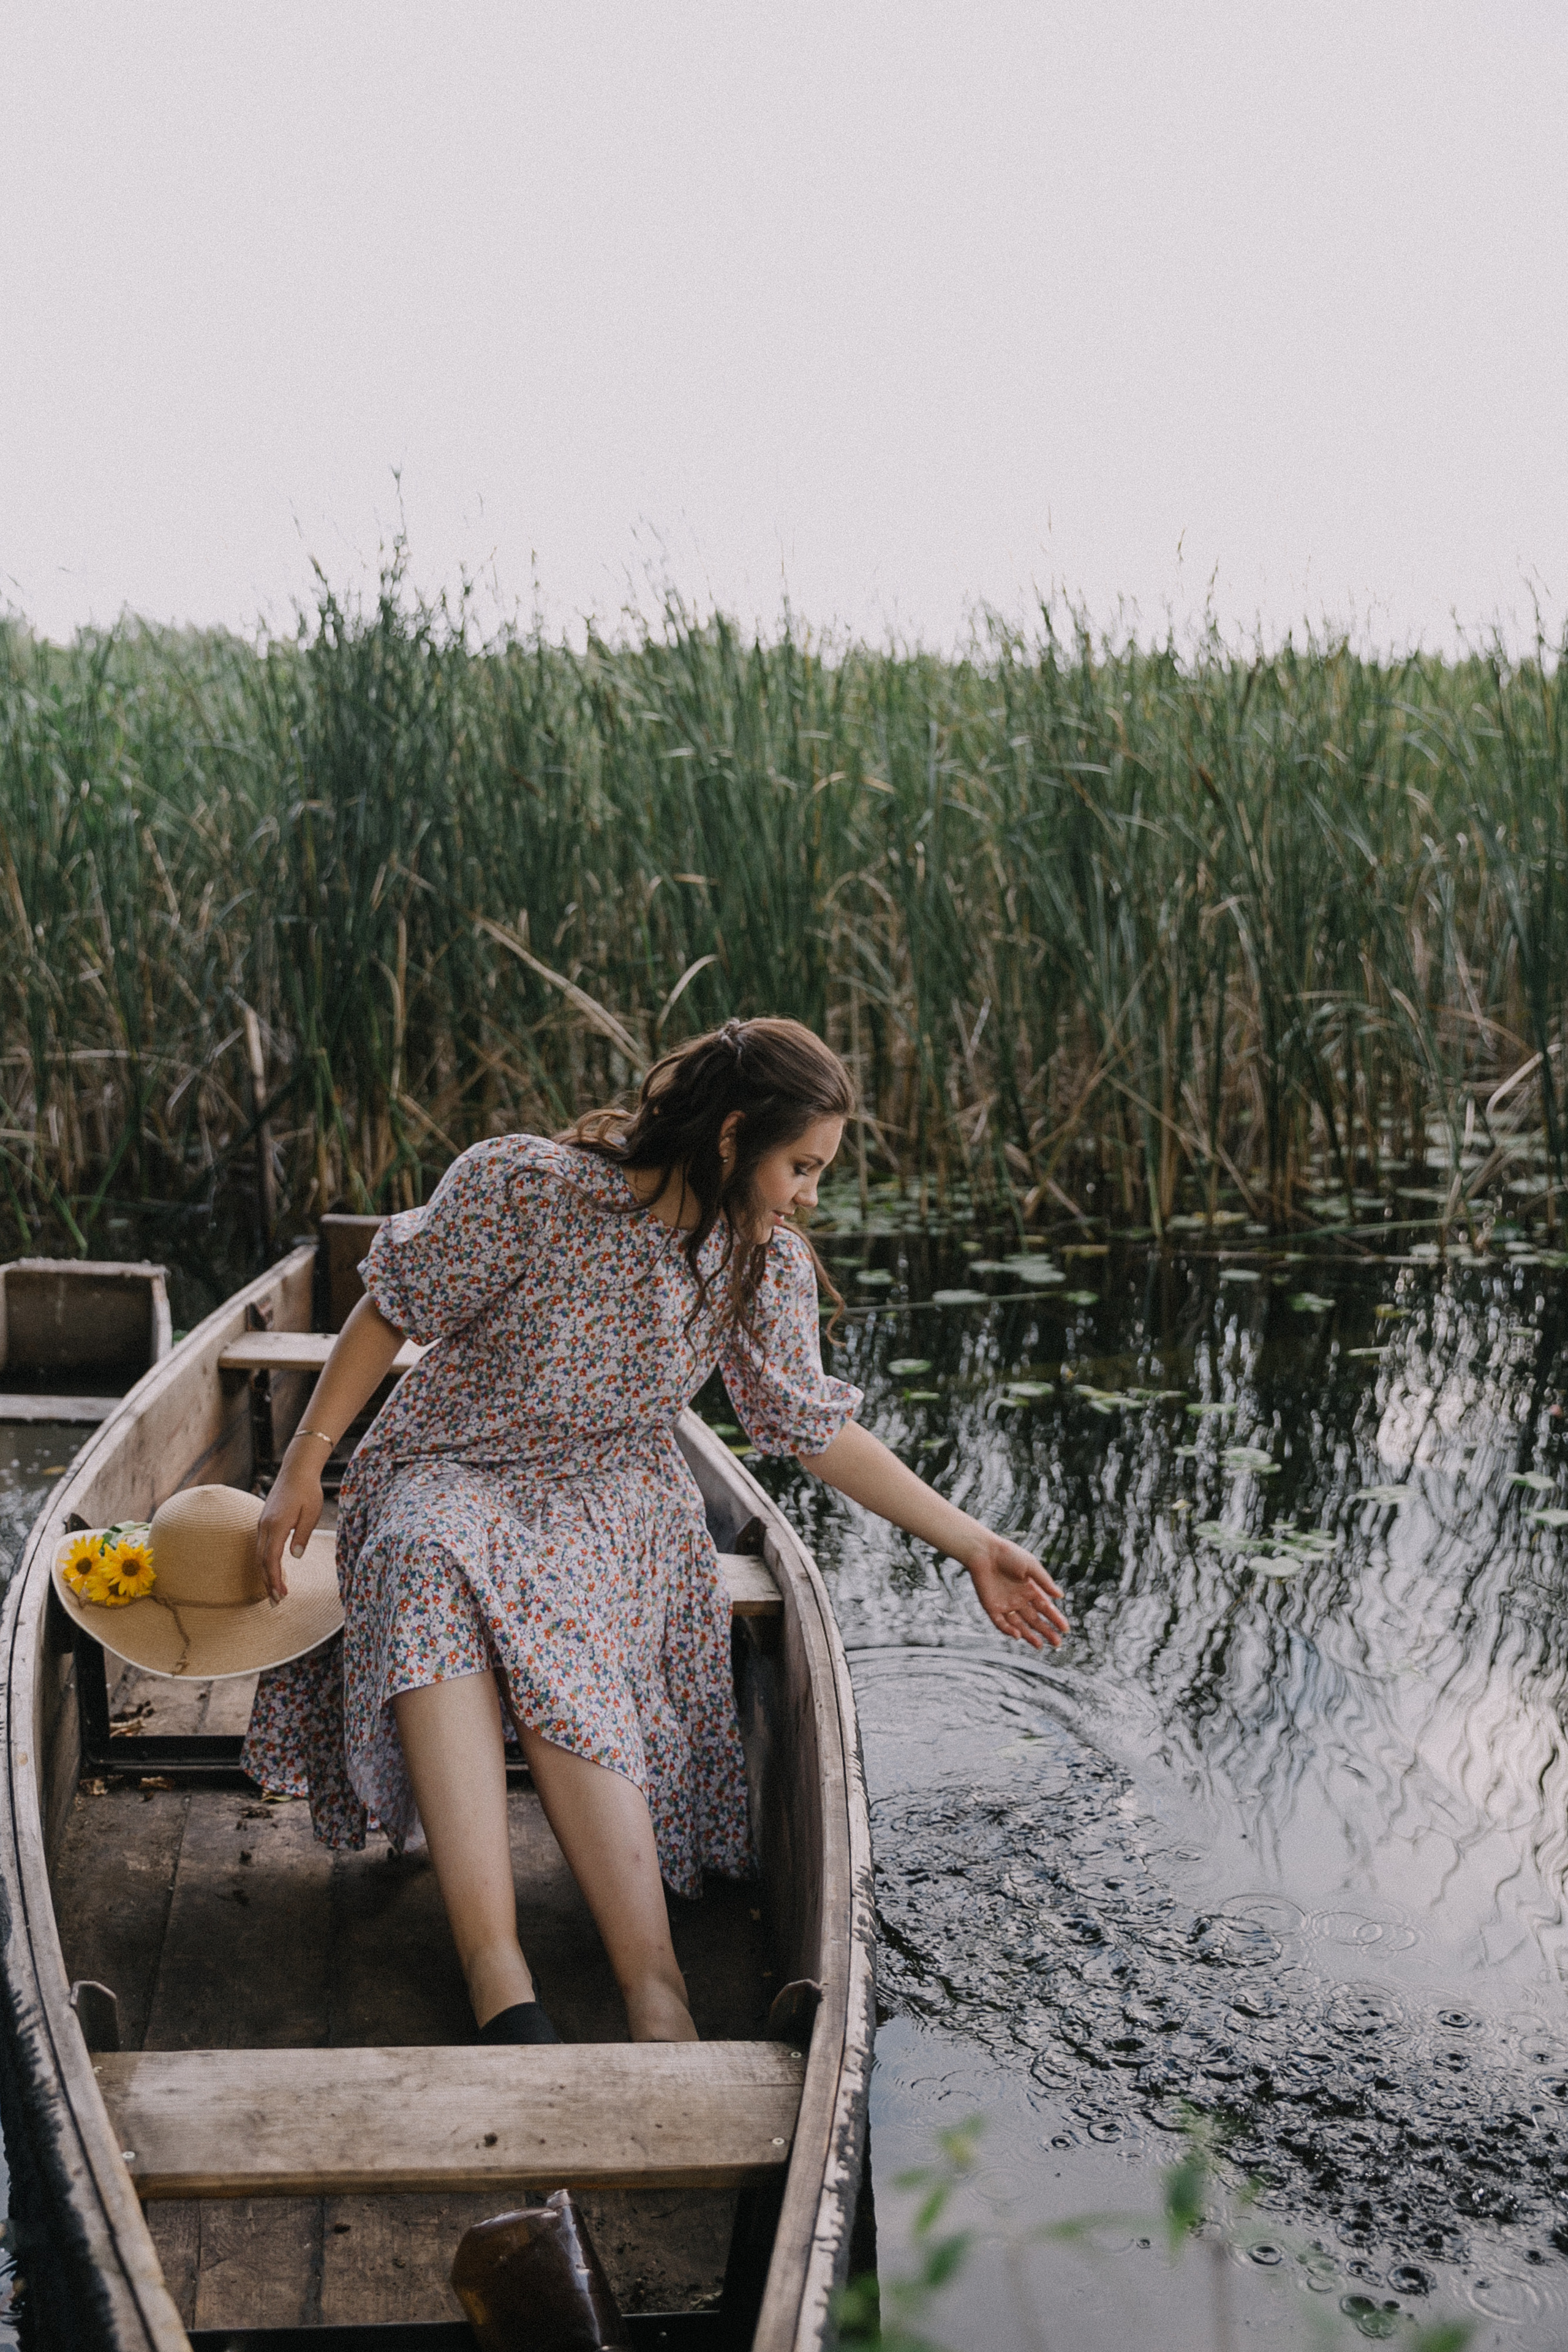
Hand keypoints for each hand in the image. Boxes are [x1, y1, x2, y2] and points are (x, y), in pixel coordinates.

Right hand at [255, 1450, 323, 1602]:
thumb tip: (295, 1556)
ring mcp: (262, 1523)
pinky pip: (261, 1546)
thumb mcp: (312, 1513)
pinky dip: (265, 1562)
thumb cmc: (308, 1490)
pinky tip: (272, 1570)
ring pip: (258, 1555)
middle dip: (267, 1583)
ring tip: (273, 1591)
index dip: (274, 1579)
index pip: (271, 1559)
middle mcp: (264, 1526)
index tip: (281, 1595)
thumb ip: (302, 1535)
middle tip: (276, 1602)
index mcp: (276, 1525)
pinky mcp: (264, 1521)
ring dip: (265, 1574)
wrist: (296, 1470)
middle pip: (261, 1561)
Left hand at [960, 1532, 1068, 1649]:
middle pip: (1035, 1619)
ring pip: (1020, 1624)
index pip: (1046, 1608)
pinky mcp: (991, 1607)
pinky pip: (1001, 1622)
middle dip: (1046, 1631)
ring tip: (1040, 1646)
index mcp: (1030, 1589)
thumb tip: (1060, 1596)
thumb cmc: (1008, 1554)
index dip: (1055, 1618)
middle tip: (1057, 1643)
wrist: (984, 1551)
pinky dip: (1008, 1630)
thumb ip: (1044, 1582)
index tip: (1065, 1629)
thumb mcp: (1031, 1566)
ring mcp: (1005, 1604)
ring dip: (1029, 1635)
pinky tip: (1018, 1635)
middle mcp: (1019, 1599)